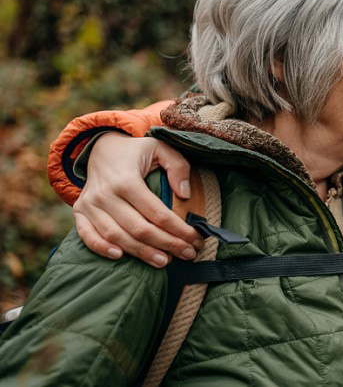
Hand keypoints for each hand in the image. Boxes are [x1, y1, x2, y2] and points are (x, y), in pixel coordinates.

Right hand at [73, 132, 203, 267]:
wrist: (101, 148)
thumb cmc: (136, 151)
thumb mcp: (161, 148)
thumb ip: (177, 166)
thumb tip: (185, 195)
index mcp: (127, 179)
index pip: (157, 213)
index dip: (179, 230)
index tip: (196, 239)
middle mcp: (105, 194)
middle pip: (139, 229)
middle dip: (167, 244)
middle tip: (188, 254)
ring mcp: (89, 204)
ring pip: (116, 236)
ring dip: (141, 252)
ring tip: (164, 261)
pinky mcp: (79, 211)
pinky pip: (86, 235)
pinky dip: (101, 248)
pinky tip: (120, 257)